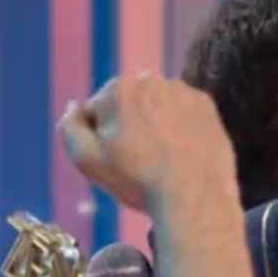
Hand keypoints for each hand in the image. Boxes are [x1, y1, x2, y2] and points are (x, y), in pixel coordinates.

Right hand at [56, 72, 238, 210]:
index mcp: (117, 89)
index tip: (118, 161)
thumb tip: (74, 106)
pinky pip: (184, 112)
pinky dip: (182, 126)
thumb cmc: (137, 180)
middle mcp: (151, 79)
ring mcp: (183, 90)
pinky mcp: (207, 105)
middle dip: (130, 126)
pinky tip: (184, 150)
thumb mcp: (87, 160)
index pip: (98, 112)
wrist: (194, 197)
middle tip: (142, 161)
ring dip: (156, 123)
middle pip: (129, 105)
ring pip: (158, 106)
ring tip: (165, 157)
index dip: (102, 139)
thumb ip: (70, 127)